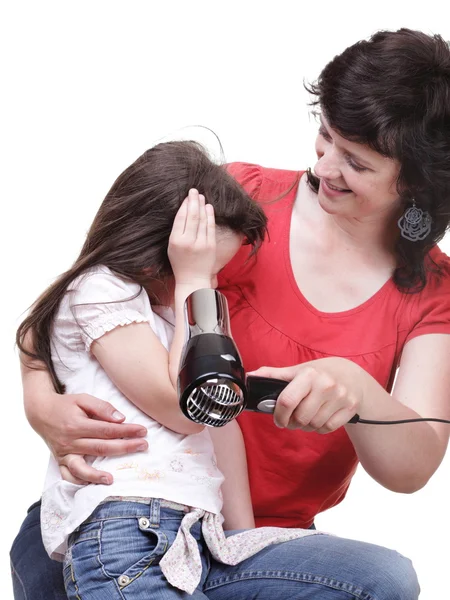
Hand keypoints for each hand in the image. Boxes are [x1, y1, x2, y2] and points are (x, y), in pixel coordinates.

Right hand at [29, 392, 147, 483]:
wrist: (41, 413)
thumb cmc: (66, 405)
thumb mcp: (83, 399)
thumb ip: (102, 407)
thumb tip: (120, 419)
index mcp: (77, 424)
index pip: (107, 430)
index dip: (126, 431)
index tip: (143, 431)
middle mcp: (70, 441)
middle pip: (101, 447)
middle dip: (124, 448)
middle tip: (143, 445)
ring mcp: (64, 453)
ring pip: (81, 467)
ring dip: (96, 475)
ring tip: (111, 479)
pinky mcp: (60, 461)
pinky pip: (67, 476)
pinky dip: (78, 482)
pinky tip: (91, 484)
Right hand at [168, 188, 215, 287]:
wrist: (193, 279)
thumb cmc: (180, 262)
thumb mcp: (172, 247)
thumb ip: (177, 231)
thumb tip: (184, 211)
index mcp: (176, 241)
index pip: (181, 218)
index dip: (184, 205)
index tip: (187, 196)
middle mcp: (189, 241)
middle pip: (192, 216)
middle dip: (193, 201)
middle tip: (194, 191)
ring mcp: (201, 244)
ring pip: (202, 220)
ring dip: (202, 206)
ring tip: (201, 196)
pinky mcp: (211, 246)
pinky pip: (210, 227)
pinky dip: (210, 215)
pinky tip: (208, 207)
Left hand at [249, 358, 365, 431]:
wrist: (351, 375)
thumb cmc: (319, 373)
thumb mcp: (297, 370)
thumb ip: (273, 375)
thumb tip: (250, 377)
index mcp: (309, 374)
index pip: (287, 401)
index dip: (279, 415)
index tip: (278, 419)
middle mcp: (326, 384)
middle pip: (301, 418)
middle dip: (292, 422)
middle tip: (292, 419)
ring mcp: (340, 397)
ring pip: (314, 425)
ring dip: (306, 426)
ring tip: (306, 417)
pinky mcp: (350, 408)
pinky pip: (328, 428)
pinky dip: (320, 428)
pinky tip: (319, 418)